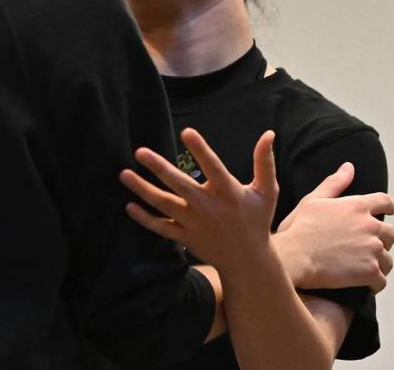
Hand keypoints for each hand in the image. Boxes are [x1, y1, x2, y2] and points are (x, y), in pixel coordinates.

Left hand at [119, 128, 277, 271]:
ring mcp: (194, 223)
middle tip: (140, 151)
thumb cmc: (257, 220)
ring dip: (142, 190)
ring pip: (164, 205)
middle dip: (159, 168)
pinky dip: (144, 219)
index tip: (186, 132)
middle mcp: (209, 207)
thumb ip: (264, 162)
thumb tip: (269, 133)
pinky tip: (129, 206)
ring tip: (124, 174)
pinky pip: (161, 228)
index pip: (213, 167)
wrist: (247, 261)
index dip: (201, 150)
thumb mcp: (267, 192)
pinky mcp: (185, 237)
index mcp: (228, 193)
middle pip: (180, 185)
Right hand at [274, 163, 393, 291]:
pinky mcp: (370, 272)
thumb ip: (334, 183)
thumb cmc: (299, 228)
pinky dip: (373, 283)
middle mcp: (370, 226)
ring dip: (377, 263)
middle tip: (363, 247)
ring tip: (359, 267)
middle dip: (381, 239)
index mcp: (357, 206)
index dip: (388, 208)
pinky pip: (381, 281)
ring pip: (387, 259)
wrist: (294, 256)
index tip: (387, 213)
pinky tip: (361, 285)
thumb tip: (349, 167)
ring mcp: (372, 249)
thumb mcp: (313, 200)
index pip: (386, 202)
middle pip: (390, 233)